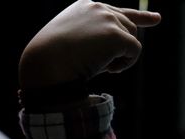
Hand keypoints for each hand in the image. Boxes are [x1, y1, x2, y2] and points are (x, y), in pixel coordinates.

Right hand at [19, 0, 160, 88]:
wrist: (43, 64)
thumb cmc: (49, 60)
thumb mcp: (68, 41)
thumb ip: (90, 37)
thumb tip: (114, 48)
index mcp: (84, 7)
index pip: (115, 10)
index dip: (138, 16)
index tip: (154, 20)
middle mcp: (97, 8)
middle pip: (127, 25)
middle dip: (125, 44)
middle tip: (110, 68)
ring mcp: (107, 19)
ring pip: (132, 37)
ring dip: (121, 56)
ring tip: (103, 69)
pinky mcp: (115, 35)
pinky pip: (134, 50)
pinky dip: (126, 64)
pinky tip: (110, 71)